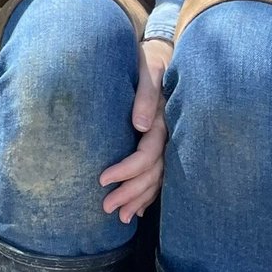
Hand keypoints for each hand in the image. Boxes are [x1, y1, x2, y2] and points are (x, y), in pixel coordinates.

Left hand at [99, 38, 173, 223]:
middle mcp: (168, 136)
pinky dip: (150, 193)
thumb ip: (145, 95)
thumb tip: (140, 125)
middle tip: (106, 208)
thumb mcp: (148, 71)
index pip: (146, 156)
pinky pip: (160, 174)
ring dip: (140, 199)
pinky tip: (139, 207)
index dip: (126, 171)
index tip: (102, 180)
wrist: (165, 55)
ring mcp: (168, 141)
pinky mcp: (164, 143)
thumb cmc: (150, 61)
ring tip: (121, 217)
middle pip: (152, 174)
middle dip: (130, 193)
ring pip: (157, 179)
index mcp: (163, 122)